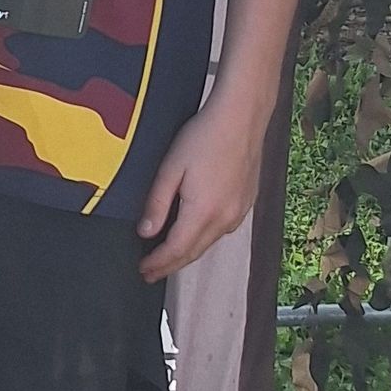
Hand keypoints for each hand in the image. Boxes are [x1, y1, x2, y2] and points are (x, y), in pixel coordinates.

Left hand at [136, 93, 269, 280]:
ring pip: (209, 243)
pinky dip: (203, 239)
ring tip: (168, 259)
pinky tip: (193, 235)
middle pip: (194, 253)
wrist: (241, 117)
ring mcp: (239, 211)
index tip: (144, 271)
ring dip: (187, 254)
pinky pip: (222, 230)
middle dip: (170, 266)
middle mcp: (225, 218)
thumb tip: (146, 231)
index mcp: (203, 212)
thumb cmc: (205, 136)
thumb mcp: (171, 168)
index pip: (176, 250)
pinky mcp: (246, 202)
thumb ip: (157, 203)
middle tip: (151, 273)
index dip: (158, 264)